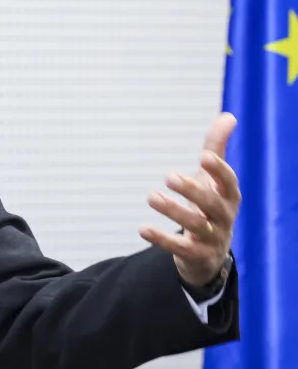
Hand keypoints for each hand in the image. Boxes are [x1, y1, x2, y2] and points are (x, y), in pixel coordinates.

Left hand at [139, 112, 240, 286]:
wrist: (209, 253)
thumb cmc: (209, 206)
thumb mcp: (212, 180)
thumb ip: (216, 149)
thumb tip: (228, 116)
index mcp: (229, 197)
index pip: (229, 183)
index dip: (219, 170)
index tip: (203, 156)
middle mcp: (224, 218)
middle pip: (212, 204)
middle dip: (193, 190)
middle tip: (169, 176)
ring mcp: (212, 238)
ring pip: (195, 225)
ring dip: (173, 210)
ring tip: (151, 196)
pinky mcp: (196, 255)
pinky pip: (180, 248)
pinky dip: (161, 239)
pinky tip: (142, 229)